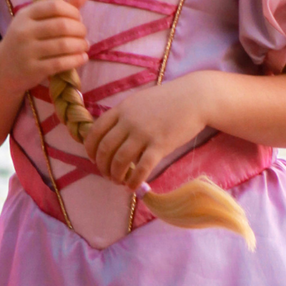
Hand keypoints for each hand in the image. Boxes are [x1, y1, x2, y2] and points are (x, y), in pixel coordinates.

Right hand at [0, 0, 89, 95]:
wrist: (1, 69)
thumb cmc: (25, 40)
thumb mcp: (36, 20)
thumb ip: (62, 6)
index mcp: (26, 14)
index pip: (55, 6)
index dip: (73, 11)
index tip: (78, 19)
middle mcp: (24, 31)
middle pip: (62, 25)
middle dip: (80, 29)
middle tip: (83, 34)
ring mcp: (27, 51)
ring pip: (63, 45)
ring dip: (80, 45)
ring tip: (85, 46)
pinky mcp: (32, 70)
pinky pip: (60, 63)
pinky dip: (76, 60)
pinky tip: (82, 58)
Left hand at [82, 74, 213, 186]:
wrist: (194, 98)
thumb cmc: (168, 100)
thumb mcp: (139, 101)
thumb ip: (124, 115)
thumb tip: (111, 135)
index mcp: (122, 109)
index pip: (96, 131)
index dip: (90, 149)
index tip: (93, 158)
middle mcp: (129, 121)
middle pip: (105, 149)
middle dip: (102, 166)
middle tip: (106, 174)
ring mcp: (144, 133)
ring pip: (120, 161)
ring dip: (115, 175)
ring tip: (118, 181)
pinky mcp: (160, 145)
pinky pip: (141, 168)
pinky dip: (134, 181)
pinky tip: (133, 187)